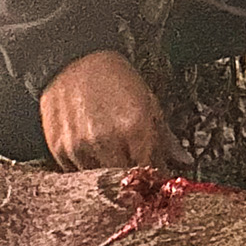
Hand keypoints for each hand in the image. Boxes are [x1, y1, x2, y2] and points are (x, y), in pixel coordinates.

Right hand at [39, 49, 192, 172]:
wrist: (73, 59)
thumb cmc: (114, 78)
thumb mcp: (149, 101)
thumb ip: (166, 137)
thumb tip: (184, 161)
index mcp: (136, 129)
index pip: (153, 174)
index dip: (158, 182)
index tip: (159, 185)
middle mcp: (107, 141)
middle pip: (126, 186)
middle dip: (135, 186)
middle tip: (137, 180)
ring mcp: (81, 148)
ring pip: (101, 184)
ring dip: (110, 180)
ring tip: (112, 161)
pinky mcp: (60, 150)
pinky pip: (78, 176)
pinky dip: (88, 172)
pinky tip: (93, 155)